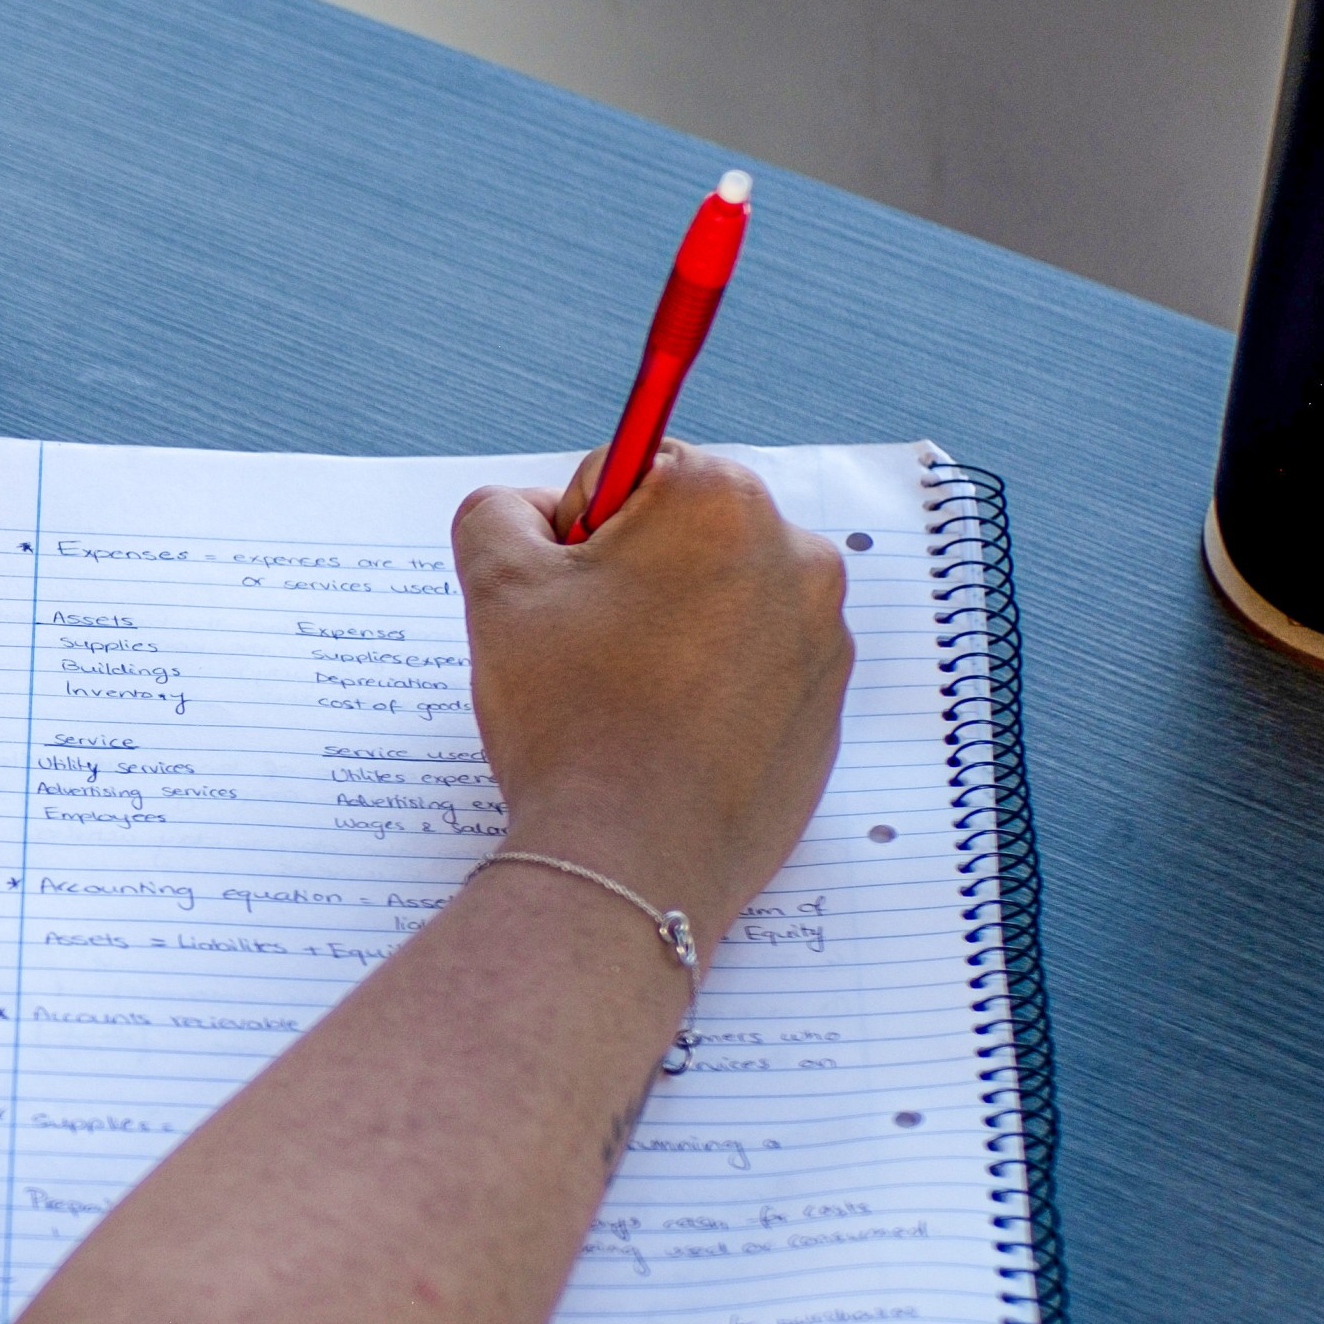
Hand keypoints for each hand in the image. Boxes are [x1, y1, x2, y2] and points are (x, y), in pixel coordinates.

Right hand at [455, 441, 853, 931]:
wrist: (630, 856)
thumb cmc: (571, 715)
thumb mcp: (497, 587)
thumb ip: (498, 512)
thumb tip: (528, 511)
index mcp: (720, 501)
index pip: (632, 467)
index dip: (578, 528)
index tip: (565, 592)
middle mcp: (796, 555)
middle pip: (686, 532)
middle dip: (632, 574)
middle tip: (584, 650)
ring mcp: (823, 637)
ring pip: (720, 601)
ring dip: (670, 629)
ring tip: (623, 700)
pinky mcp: (827, 708)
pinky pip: (755, 669)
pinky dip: (708, 687)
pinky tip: (662, 736)